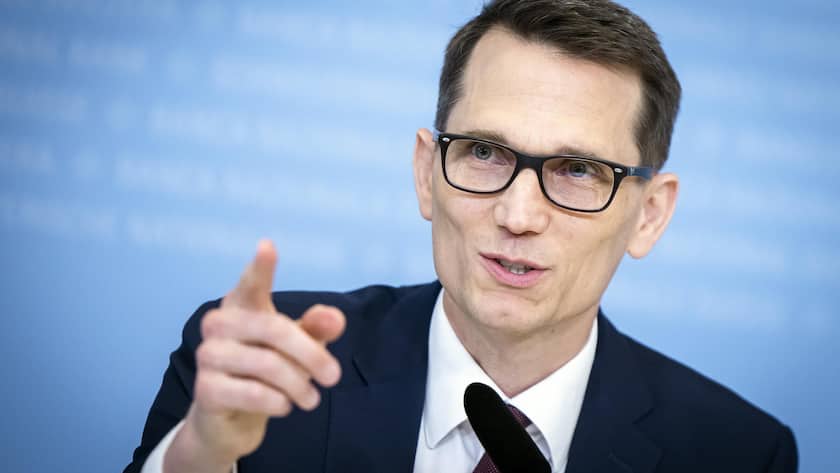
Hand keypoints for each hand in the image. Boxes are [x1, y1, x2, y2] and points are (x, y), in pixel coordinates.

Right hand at [164, 240, 345, 472]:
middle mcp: (219, 324)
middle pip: (275, 329)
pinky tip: (284, 406)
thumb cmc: (267, 371)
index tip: (268, 246)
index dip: (260, 267)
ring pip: (267, 364)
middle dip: (312, 355)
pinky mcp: (205, 389)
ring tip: (312, 398)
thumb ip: (317, 329)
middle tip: (334, 377)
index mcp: (242, 305)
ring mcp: (207, 355)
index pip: (251, 283)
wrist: (232, 420)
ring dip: (298, 384)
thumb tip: (335, 318)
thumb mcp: (298, 348)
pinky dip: (279, 402)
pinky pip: (254, 393)